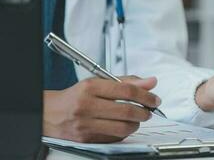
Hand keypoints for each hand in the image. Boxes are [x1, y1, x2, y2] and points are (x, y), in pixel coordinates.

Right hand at [43, 76, 160, 142]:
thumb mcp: (100, 82)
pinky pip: (115, 138)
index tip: (154, 99)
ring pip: (123, 128)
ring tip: (136, 118)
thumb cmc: (77, 96)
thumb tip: (151, 82)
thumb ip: (127, 82)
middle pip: (127, 111)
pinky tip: (122, 125)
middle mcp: (87, 106)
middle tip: (148, 110)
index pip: (127, 91)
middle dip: (145, 112)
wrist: (50, 114)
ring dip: (136, 124)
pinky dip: (124, 132)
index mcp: (91, 88)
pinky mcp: (87, 139)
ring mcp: (86, 125)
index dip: (146, 96)